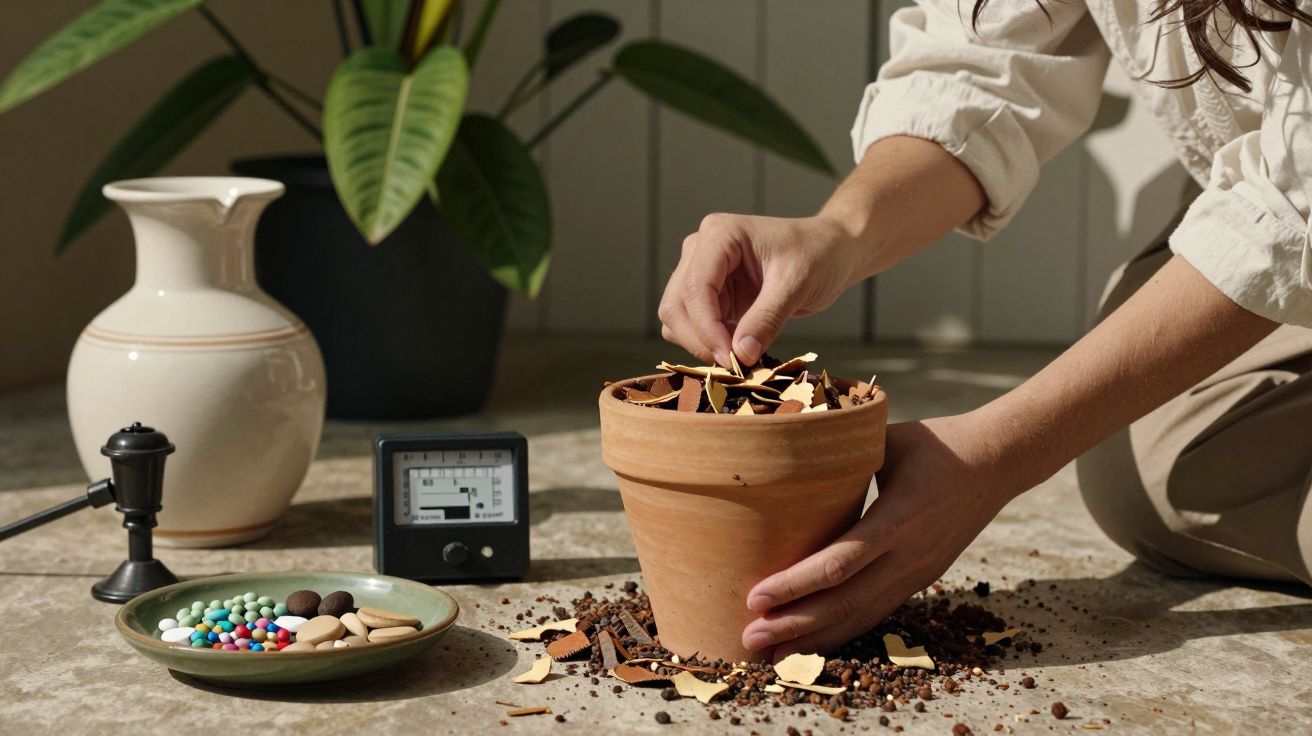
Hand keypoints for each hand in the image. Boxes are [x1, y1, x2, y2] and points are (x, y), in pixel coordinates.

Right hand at [657, 213, 862, 365]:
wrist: (831, 251)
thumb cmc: (818, 255)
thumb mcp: (796, 285)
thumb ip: (767, 319)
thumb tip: (740, 356)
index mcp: (719, 234)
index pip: (695, 288)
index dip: (707, 329)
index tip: (731, 359)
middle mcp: (700, 249)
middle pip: (676, 305)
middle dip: (699, 340)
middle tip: (735, 364)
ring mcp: (701, 271)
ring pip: (677, 319)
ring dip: (700, 343)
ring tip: (739, 355)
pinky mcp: (709, 293)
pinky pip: (692, 325)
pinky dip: (707, 343)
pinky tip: (737, 347)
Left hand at [740, 414, 1018, 658]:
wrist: (997, 462)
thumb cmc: (936, 443)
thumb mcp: (886, 439)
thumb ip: (841, 454)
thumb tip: (779, 453)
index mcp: (900, 516)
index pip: (842, 561)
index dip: (797, 584)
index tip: (756, 596)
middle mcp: (911, 554)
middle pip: (846, 601)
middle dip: (794, 624)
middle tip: (748, 638)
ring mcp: (918, 572)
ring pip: (861, 616)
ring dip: (814, 638)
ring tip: (769, 654)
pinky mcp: (920, 580)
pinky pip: (877, 613)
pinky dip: (841, 633)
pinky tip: (810, 645)